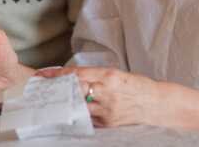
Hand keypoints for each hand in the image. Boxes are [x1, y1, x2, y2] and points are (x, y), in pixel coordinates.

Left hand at [36, 66, 163, 127]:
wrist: (158, 105)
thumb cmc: (137, 87)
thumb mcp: (117, 75)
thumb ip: (96, 76)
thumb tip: (72, 77)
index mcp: (108, 76)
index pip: (76, 74)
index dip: (56, 75)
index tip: (42, 75)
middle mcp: (106, 92)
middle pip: (73, 91)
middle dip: (56, 90)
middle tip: (41, 90)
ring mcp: (107, 110)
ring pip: (77, 107)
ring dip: (64, 104)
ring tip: (52, 101)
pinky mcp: (108, 124)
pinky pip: (88, 118)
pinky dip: (79, 115)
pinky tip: (71, 113)